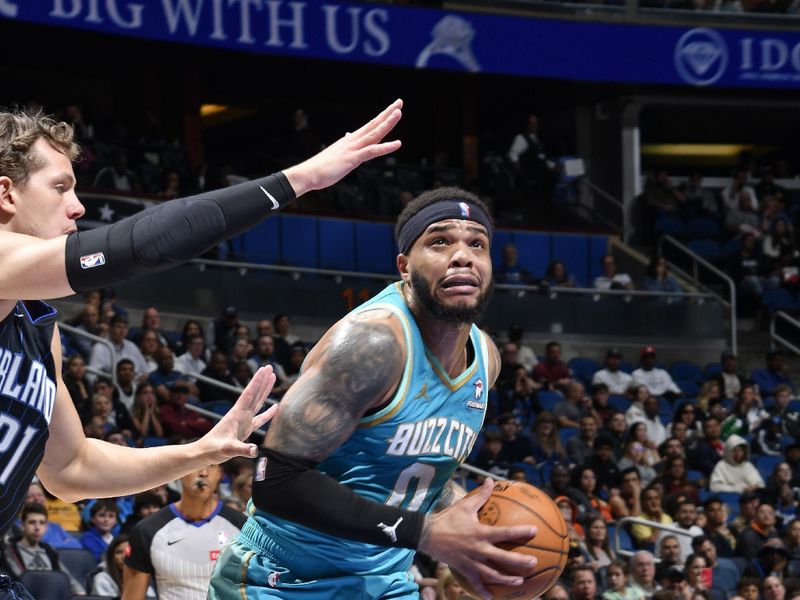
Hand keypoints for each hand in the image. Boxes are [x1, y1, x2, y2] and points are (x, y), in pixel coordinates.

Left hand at [195, 366, 277, 461]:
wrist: (204, 453)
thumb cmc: (212, 450)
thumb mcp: (227, 450)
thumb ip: (241, 449)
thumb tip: (255, 450)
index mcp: (236, 415)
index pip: (249, 395)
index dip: (257, 382)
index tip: (264, 369)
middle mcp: (241, 415)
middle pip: (254, 394)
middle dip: (262, 381)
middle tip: (270, 367)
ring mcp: (244, 421)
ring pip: (257, 402)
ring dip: (265, 390)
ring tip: (272, 378)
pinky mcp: (246, 429)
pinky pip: (260, 418)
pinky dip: (268, 412)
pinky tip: (275, 407)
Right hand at [284, 99, 402, 195]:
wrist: (309, 173)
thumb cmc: (322, 166)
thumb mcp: (337, 153)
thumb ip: (346, 145)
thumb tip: (348, 136)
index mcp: (350, 140)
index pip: (370, 125)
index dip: (382, 117)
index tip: (392, 109)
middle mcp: (353, 140)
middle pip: (374, 124)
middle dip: (387, 113)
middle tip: (399, 102)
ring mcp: (353, 148)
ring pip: (374, 134)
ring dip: (387, 123)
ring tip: (398, 113)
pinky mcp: (353, 158)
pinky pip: (372, 151)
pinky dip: (386, 147)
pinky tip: (397, 144)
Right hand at [418, 478, 537, 599]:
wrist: (427, 534)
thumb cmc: (447, 518)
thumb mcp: (465, 505)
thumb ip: (481, 495)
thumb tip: (491, 480)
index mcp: (481, 532)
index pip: (505, 532)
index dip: (520, 531)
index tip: (534, 531)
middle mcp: (479, 549)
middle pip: (503, 558)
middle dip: (520, 561)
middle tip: (534, 563)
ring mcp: (471, 561)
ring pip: (492, 574)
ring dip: (507, 579)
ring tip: (520, 582)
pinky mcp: (464, 569)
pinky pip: (475, 582)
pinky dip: (483, 591)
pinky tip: (491, 597)